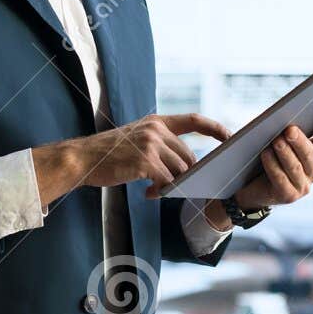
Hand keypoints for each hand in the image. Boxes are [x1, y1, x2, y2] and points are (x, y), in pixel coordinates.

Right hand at [33, 113, 229, 204]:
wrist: (82, 158)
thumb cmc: (109, 153)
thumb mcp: (136, 137)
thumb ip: (159, 144)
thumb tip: (184, 165)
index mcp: (157, 122)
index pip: (194, 120)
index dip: (215, 127)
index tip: (230, 136)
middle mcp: (156, 130)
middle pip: (188, 156)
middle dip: (183, 174)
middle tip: (166, 185)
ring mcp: (151, 145)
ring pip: (180, 171)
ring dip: (170, 185)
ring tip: (152, 189)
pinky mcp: (145, 162)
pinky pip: (166, 182)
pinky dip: (159, 191)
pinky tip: (146, 193)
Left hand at [229, 108, 312, 211]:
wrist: (255, 187)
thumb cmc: (270, 158)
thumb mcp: (282, 142)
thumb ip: (288, 132)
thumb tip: (283, 119)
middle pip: (309, 153)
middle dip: (299, 141)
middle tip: (290, 129)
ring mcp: (303, 186)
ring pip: (295, 166)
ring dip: (285, 152)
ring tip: (276, 141)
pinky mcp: (288, 196)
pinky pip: (280, 179)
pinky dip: (272, 165)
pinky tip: (265, 153)